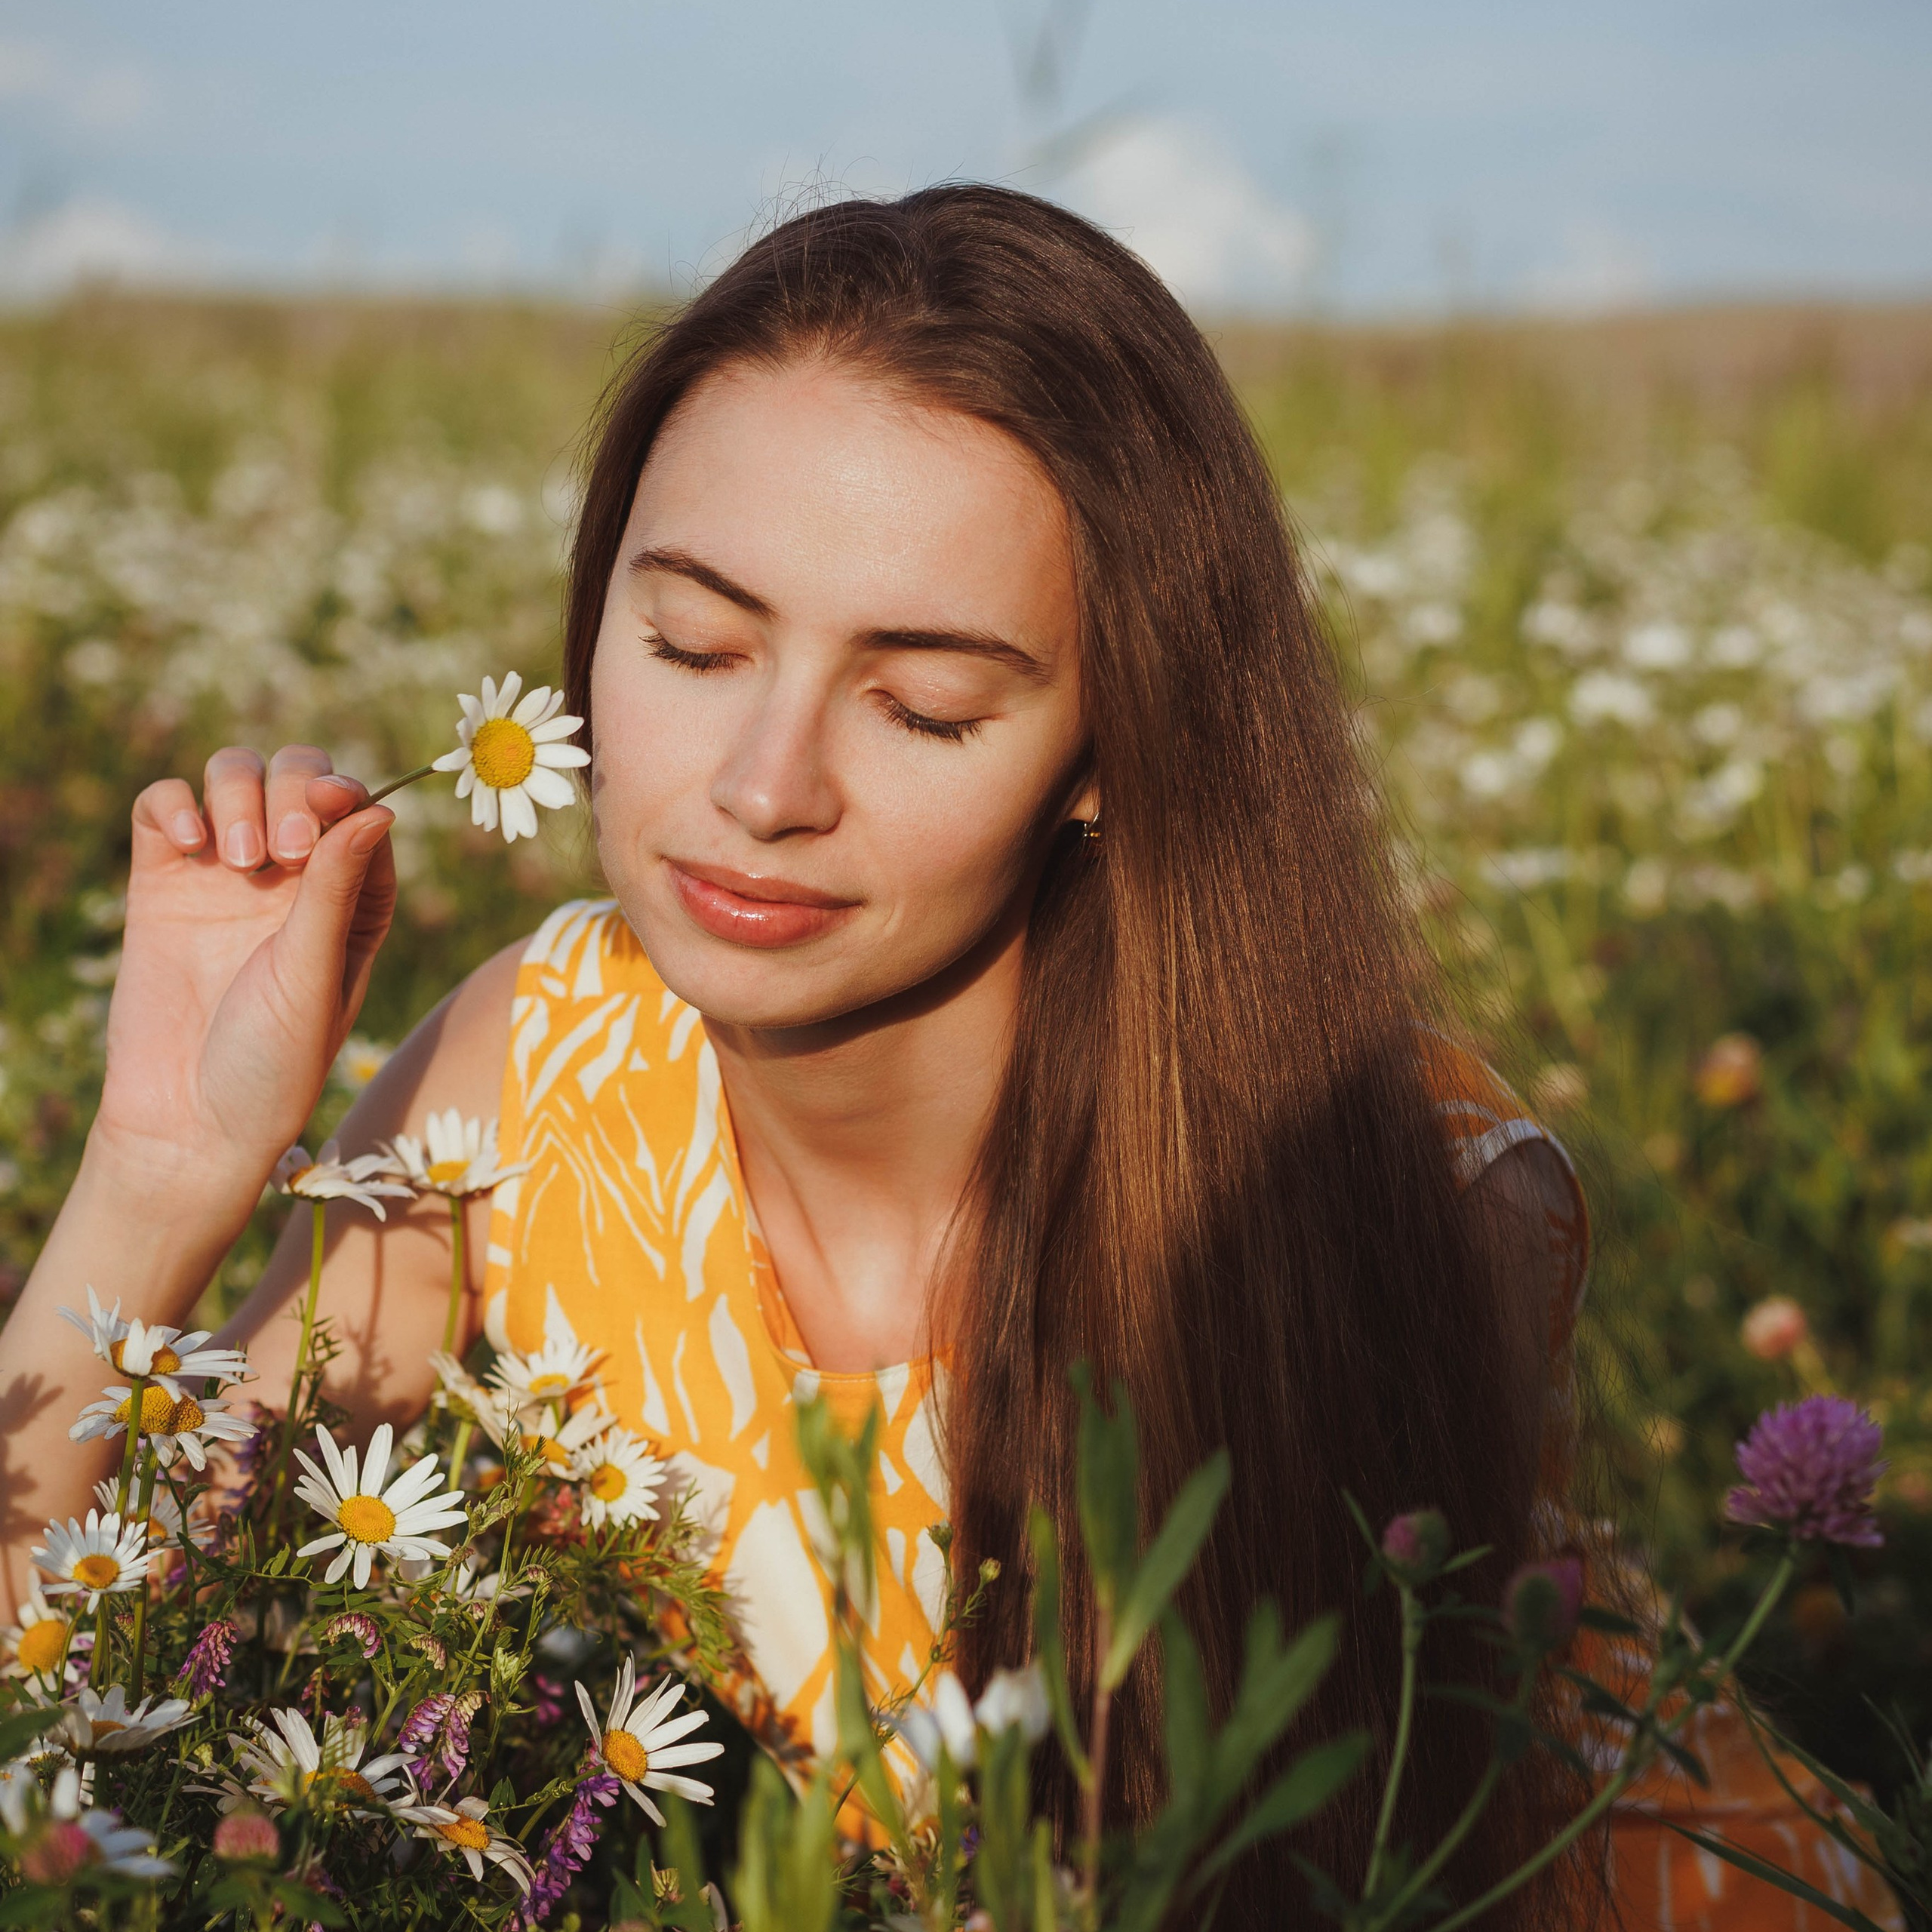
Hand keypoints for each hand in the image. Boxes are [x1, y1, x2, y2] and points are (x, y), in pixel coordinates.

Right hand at [88, 743, 397, 1213]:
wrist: (187, 1119)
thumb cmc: (274, 1061)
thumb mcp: (316, 974)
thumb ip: (337, 891)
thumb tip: (379, 810)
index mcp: (352, 898)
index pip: (359, 810)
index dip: (346, 794)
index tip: (328, 806)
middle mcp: (293, 877)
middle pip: (299, 777)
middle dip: (293, 789)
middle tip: (282, 853)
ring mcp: (225, 873)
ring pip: (234, 777)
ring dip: (237, 792)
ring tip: (238, 856)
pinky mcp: (162, 880)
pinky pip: (165, 805)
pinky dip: (174, 802)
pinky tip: (188, 842)